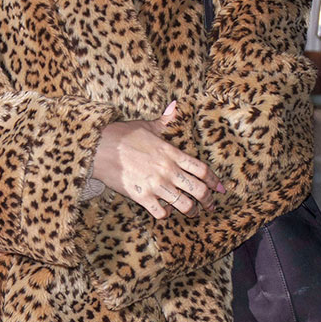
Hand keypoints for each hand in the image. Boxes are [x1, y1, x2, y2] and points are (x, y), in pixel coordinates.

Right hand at [92, 101, 224, 219]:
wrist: (101, 147)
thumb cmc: (123, 135)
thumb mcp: (147, 125)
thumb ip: (165, 121)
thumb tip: (175, 107)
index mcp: (172, 153)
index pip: (201, 169)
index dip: (214, 180)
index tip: (219, 188)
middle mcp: (168, 171)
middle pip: (198, 190)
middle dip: (207, 199)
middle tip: (210, 204)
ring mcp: (156, 185)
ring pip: (184, 205)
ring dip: (190, 210)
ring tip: (192, 212)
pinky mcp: (142, 197)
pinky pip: (161, 213)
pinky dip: (166, 214)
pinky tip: (165, 211)